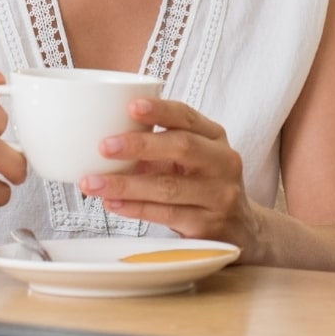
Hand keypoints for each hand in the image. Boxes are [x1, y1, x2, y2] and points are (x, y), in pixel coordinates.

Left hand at [81, 98, 263, 255]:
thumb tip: (108, 134)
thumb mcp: (194, 158)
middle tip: (104, 146)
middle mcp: (223, 163)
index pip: (188, 117)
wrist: (242, 229)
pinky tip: (112, 203)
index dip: (160, 110)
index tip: (131, 106)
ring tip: (92, 183)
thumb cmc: (204, 185)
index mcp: (215, 138)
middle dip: (140, 145)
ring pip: (168, 187)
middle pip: (182, 147)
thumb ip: (162, 144)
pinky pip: (165, 215)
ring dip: (126, 184)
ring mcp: (219, 196)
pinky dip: (135, 208)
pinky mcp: (207, 226)